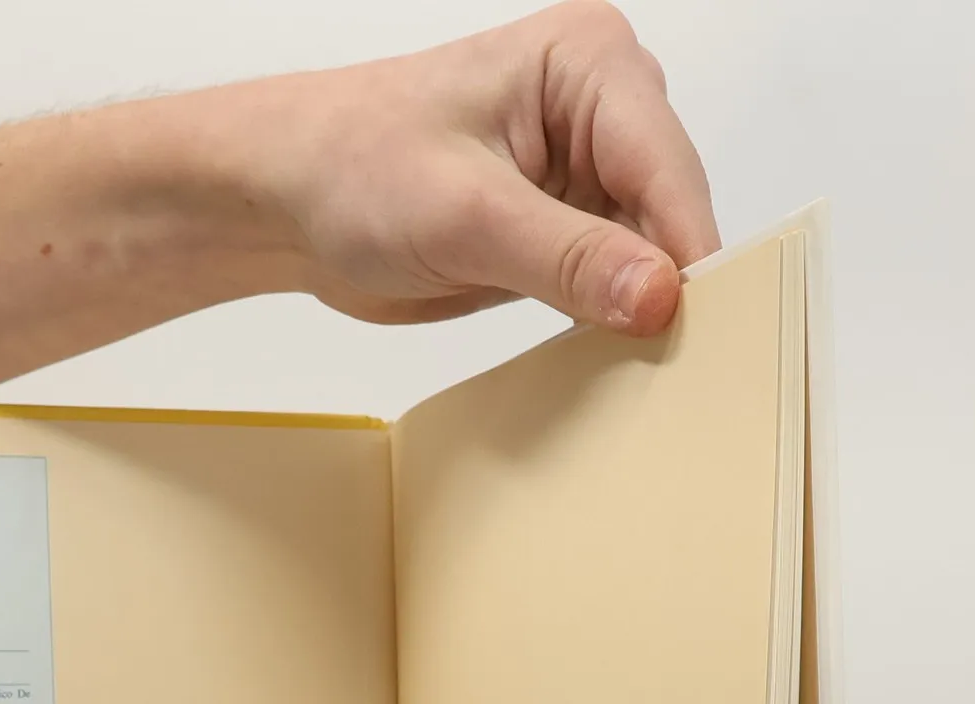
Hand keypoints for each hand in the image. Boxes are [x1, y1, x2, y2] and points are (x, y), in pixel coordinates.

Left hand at [234, 2, 719, 334]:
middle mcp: (600, 110)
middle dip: (667, 283)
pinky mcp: (559, 228)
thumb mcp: (465, 216)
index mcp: (589, 64)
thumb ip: (568, 258)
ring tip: (633, 367)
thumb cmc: (351, 167)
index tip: (689, 326)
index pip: (668, 167)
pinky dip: (605, 321)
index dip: (686, 251)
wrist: (286, 200)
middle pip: (671, 211)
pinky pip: (608, 283)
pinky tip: (600, 358)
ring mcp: (583, 173)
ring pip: (647, 253)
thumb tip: (656, 293)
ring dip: (637, 309)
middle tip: (668, 362)